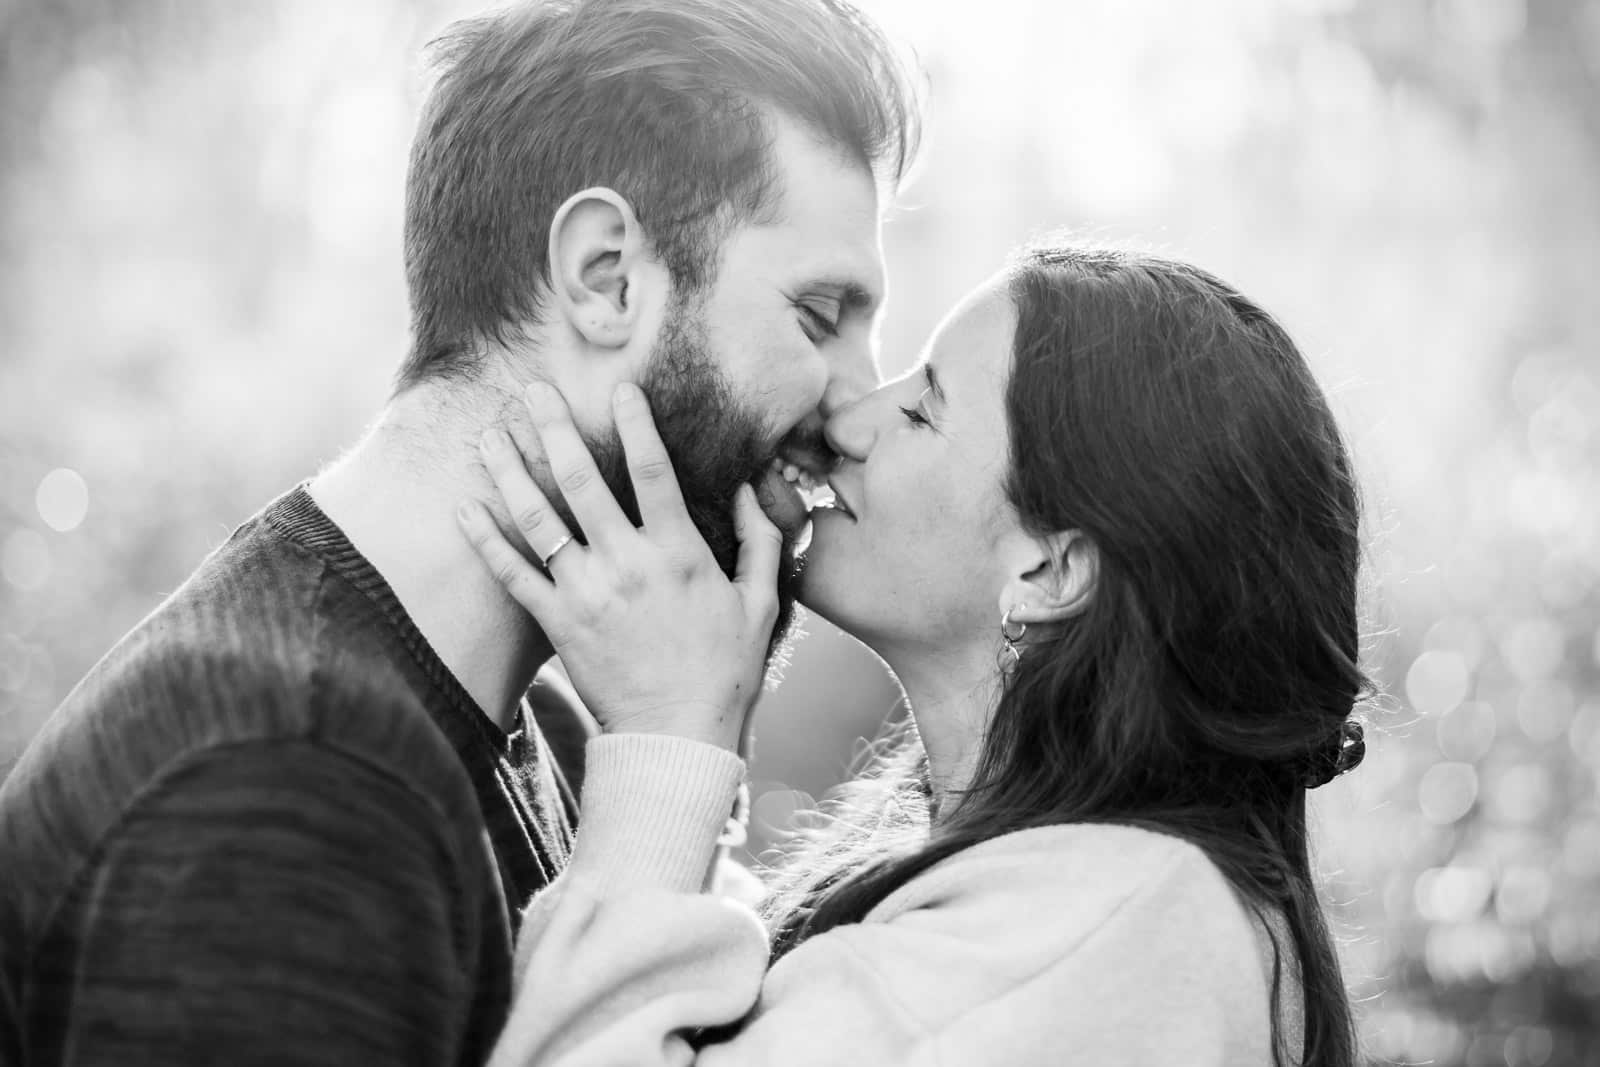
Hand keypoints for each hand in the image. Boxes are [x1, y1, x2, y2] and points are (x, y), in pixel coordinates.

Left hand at [457, 380, 780, 751]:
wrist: (678, 733)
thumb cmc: (726, 669)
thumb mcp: (760, 601)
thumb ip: (759, 541)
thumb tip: (752, 490)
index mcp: (678, 552)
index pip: (653, 470)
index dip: (636, 423)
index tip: (620, 387)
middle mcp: (627, 563)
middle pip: (581, 479)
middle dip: (554, 428)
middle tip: (533, 389)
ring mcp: (587, 592)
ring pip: (538, 518)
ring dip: (510, 471)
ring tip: (490, 435)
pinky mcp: (557, 623)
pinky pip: (511, 574)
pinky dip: (485, 539)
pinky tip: (464, 506)